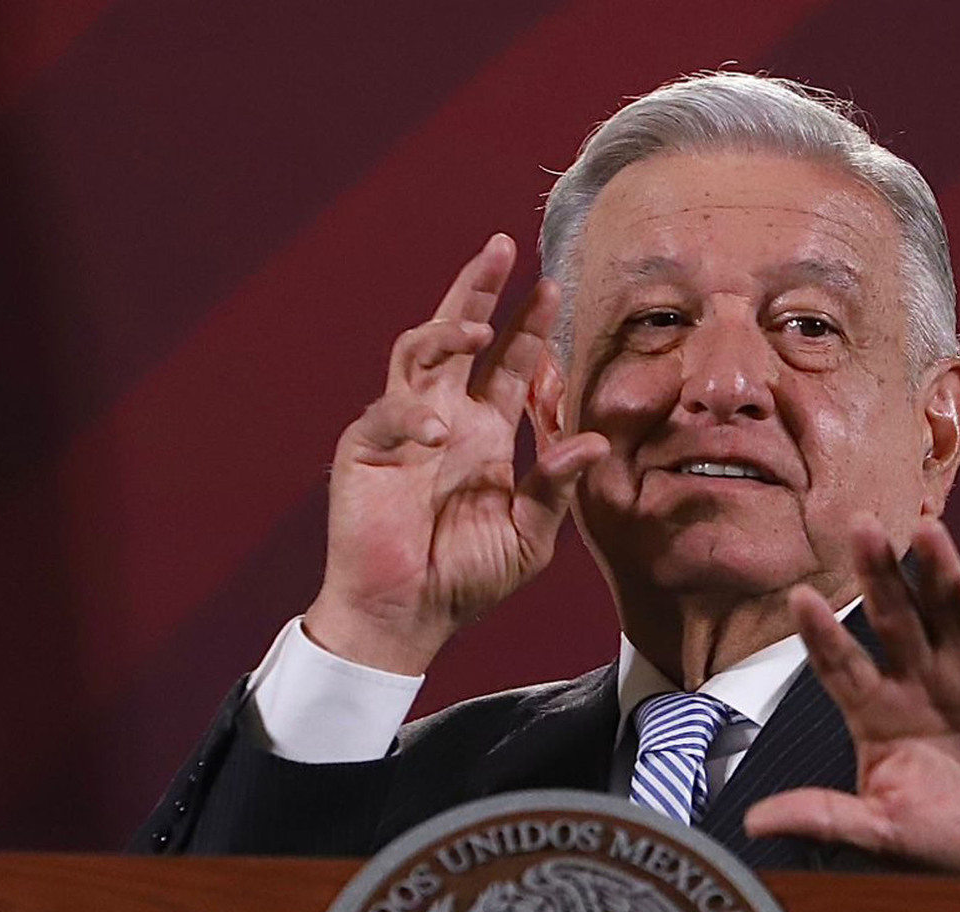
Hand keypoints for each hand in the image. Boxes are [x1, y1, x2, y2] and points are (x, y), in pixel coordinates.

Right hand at [304, 235, 607, 673]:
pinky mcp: (365, 449)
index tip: (553, 287)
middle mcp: (445, 416)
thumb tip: (594, 440)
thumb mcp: (529, 534)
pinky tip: (436, 432)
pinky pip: (387, 414)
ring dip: (443, 333)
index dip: (529, 326)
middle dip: (478, 290)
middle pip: (457, 334)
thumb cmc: (466, 577)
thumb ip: (556, 485)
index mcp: (485, 431)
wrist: (408, 615)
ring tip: (475, 329)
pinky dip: (411, 415)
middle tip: (501, 248)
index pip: (509, 363)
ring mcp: (402, 427)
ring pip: (415, 353)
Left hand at [744, 516, 959, 876]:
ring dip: (940, 567)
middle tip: (860, 526)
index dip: (822, 634)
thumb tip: (752, 823)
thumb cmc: (954, 840)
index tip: (799, 599)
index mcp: (876, 711)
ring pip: (949, 606)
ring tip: (927, 529)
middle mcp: (917, 677)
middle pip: (891, 616)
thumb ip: (825, 817)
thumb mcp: (885, 831)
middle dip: (876, 574)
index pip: (840, 664)